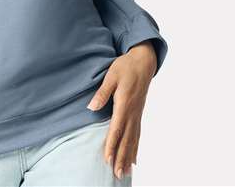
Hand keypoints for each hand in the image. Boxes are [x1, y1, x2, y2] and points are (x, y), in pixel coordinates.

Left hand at [86, 40, 156, 179]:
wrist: (143, 61)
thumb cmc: (125, 66)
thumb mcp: (111, 76)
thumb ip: (102, 92)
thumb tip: (91, 107)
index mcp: (124, 103)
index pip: (117, 128)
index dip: (112, 145)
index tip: (108, 159)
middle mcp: (132, 112)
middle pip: (126, 139)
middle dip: (121, 157)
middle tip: (118, 174)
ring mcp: (137, 113)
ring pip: (133, 139)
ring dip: (129, 156)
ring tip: (125, 172)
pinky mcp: (138, 113)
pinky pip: (138, 134)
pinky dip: (136, 148)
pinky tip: (134, 159)